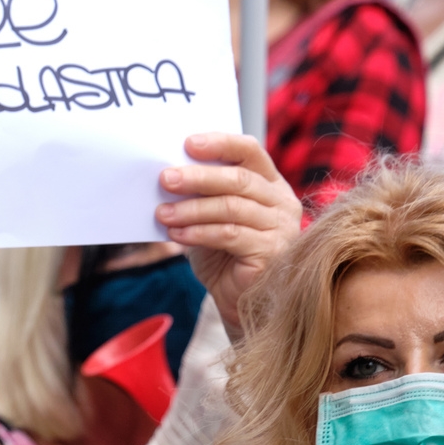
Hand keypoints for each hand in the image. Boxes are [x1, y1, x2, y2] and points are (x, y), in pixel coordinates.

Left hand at [155, 133, 301, 338]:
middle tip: (165, 178)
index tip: (187, 143)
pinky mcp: (272, 252)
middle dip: (198, 177)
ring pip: (232, 207)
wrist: (237, 301)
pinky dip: (199, 232)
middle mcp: (281, 202)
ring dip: (191, 208)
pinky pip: (230, 234)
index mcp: (268, 184)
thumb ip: (198, 196)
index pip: (250, 151)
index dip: (220, 143)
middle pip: (239, 179)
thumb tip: (165, 175)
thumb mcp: (207, 219)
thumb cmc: (221, 256)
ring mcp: (281, 228)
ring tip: (162, 212)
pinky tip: (176, 234)